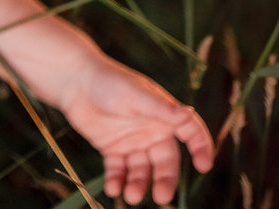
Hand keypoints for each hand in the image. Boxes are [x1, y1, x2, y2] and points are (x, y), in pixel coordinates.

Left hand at [57, 56, 214, 204]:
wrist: (74, 81)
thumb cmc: (109, 81)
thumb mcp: (136, 94)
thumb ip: (161, 108)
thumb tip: (188, 114)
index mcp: (164, 116)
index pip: (190, 133)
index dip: (200, 148)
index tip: (204, 166)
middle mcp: (152, 132)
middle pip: (165, 162)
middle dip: (164, 180)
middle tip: (160, 197)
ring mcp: (133, 142)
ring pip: (141, 170)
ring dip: (138, 184)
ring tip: (131, 196)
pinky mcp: (112, 149)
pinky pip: (118, 169)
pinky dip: (117, 180)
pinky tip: (113, 188)